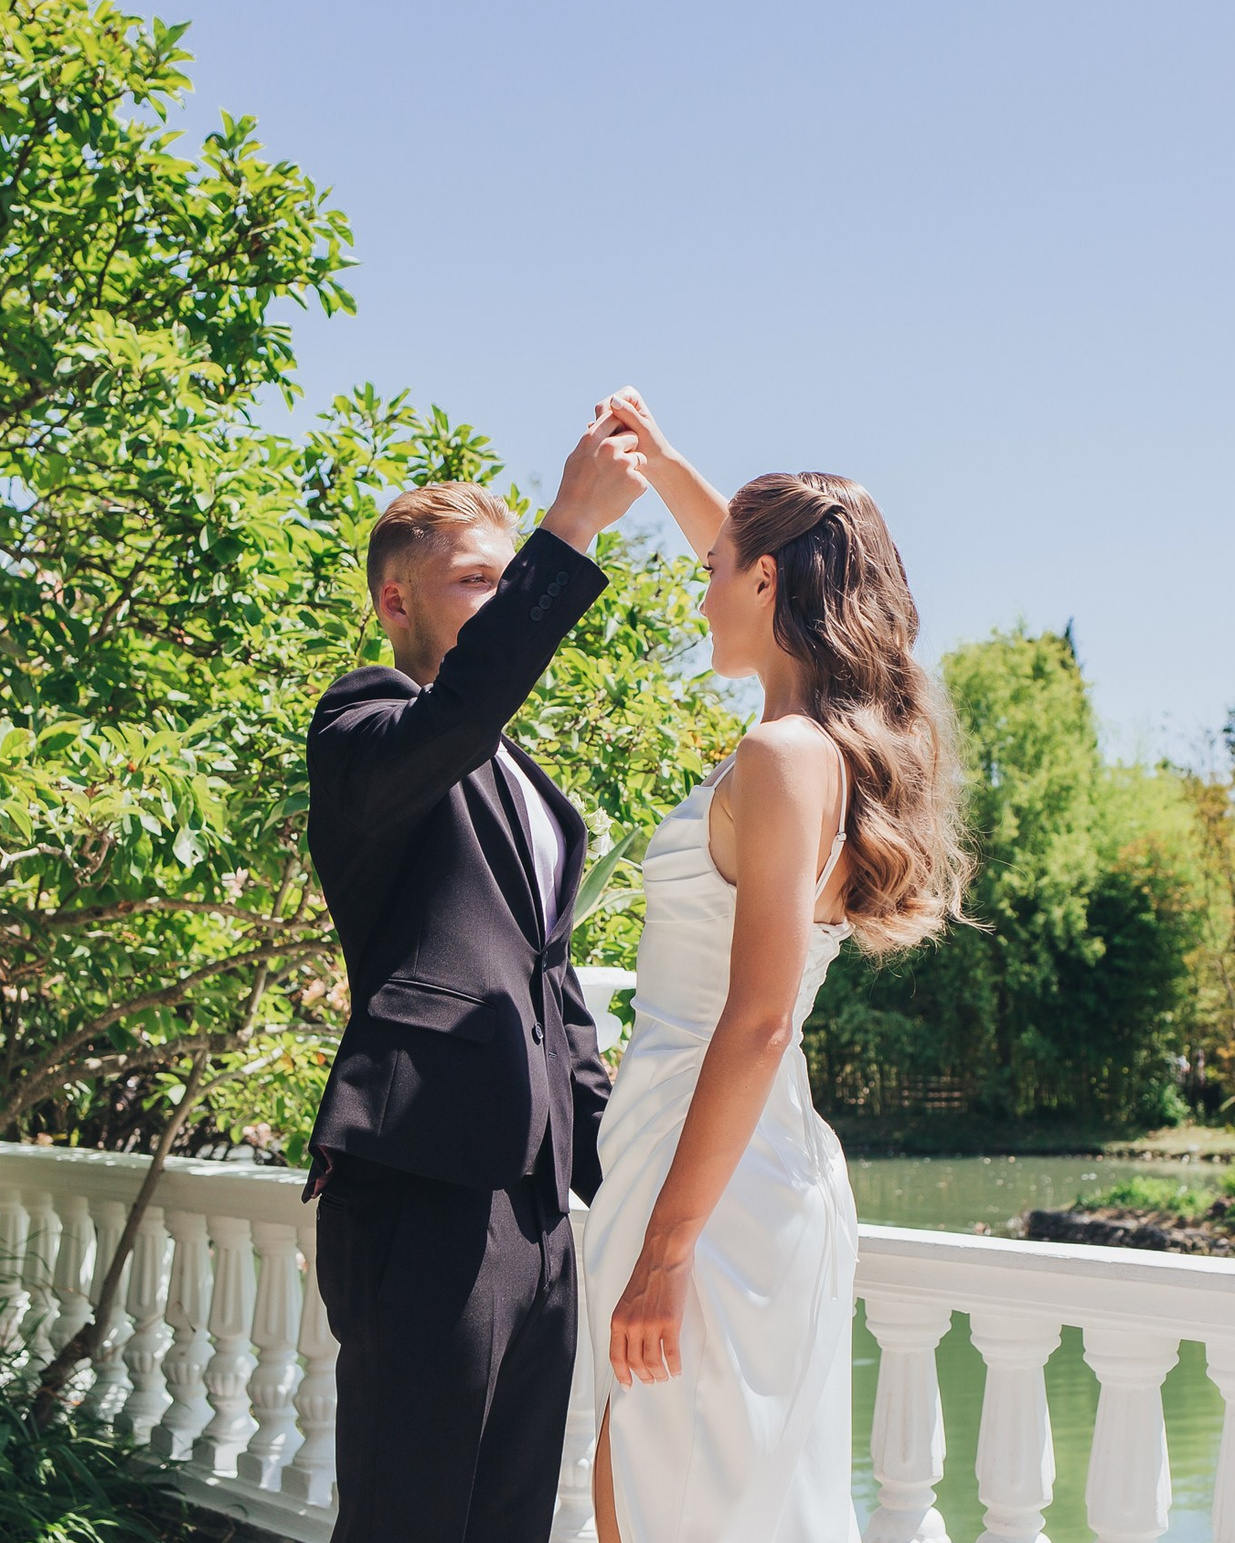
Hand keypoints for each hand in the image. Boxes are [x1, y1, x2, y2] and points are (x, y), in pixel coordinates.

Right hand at [542, 412, 646, 551]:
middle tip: (617, 467)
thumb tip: (596, 426)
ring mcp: (624, 464)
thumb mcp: (576, 458)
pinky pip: (642, 479)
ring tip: (615, 485)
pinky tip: (619, 496)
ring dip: (633, 469)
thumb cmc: (573, 488)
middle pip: (632, 436)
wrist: (576, 517)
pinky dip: (634, 488)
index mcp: (592, 438)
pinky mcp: (636, 480)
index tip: (618, 437)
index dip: (618, 427)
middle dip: (629, 449)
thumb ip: (591, 441)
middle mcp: (609, 447)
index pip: (613, 418)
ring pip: (640, 458)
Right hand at [594, 387, 673, 482]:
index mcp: (629, 394)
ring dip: (604, 437)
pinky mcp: (609, 424)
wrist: (654, 462)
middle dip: (605, 430)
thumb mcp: (642, 430)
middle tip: (619, 444)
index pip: (605, 406)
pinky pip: (597, 432)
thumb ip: (629, 415)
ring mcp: (614, 412)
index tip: (621, 437)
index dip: (608, 423)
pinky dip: (603, 441)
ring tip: (618, 448)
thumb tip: (613, 400)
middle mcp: (620, 399)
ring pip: (597, 424)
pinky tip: (613, 450)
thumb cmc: (653, 446)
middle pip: (598, 414)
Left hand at [608, 1231, 692, 1388]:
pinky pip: (672, 1354)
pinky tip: (677, 1368)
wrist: (664, 1255)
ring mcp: (650, 1324)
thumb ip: (627, 1322)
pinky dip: (675, 1365)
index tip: (628, 1384)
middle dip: (644, 1376)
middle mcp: (631, 1324)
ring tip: (665, 1376)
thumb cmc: (648, 1273)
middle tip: (652, 1380)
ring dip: (660, 1374)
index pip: (616, 1356)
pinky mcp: (670, 1322)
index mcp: (618, 1319)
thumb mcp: (628, 1300)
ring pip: (653, 1363)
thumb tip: (632, 1345)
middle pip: (635, 1363)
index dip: (622, 1374)